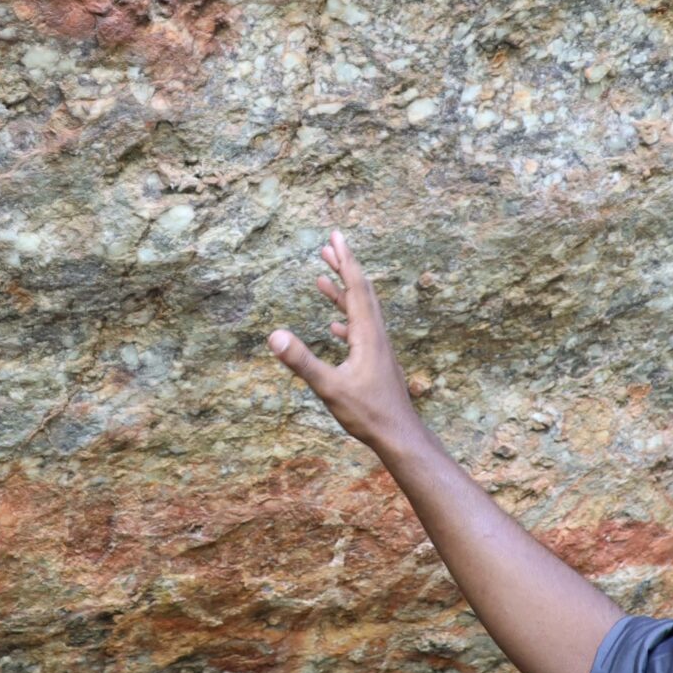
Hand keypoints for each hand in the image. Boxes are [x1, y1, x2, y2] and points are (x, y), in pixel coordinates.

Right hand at [268, 229, 420, 448]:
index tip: (336, 236)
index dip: (345, 260)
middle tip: (329, 245)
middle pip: (360, 292)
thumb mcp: (329, 388)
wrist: (400, 435)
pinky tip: (336, 326)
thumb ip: (302, 361)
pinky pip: (360, 331)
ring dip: (343, 292)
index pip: (355, 287)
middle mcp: (376, 336)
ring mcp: (378, 349)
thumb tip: (273, 335)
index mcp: (367, 334)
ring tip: (322, 280)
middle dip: (344, 267)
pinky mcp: (376, 363)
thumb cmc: (368, 414)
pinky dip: (346, 319)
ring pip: (361, 311)